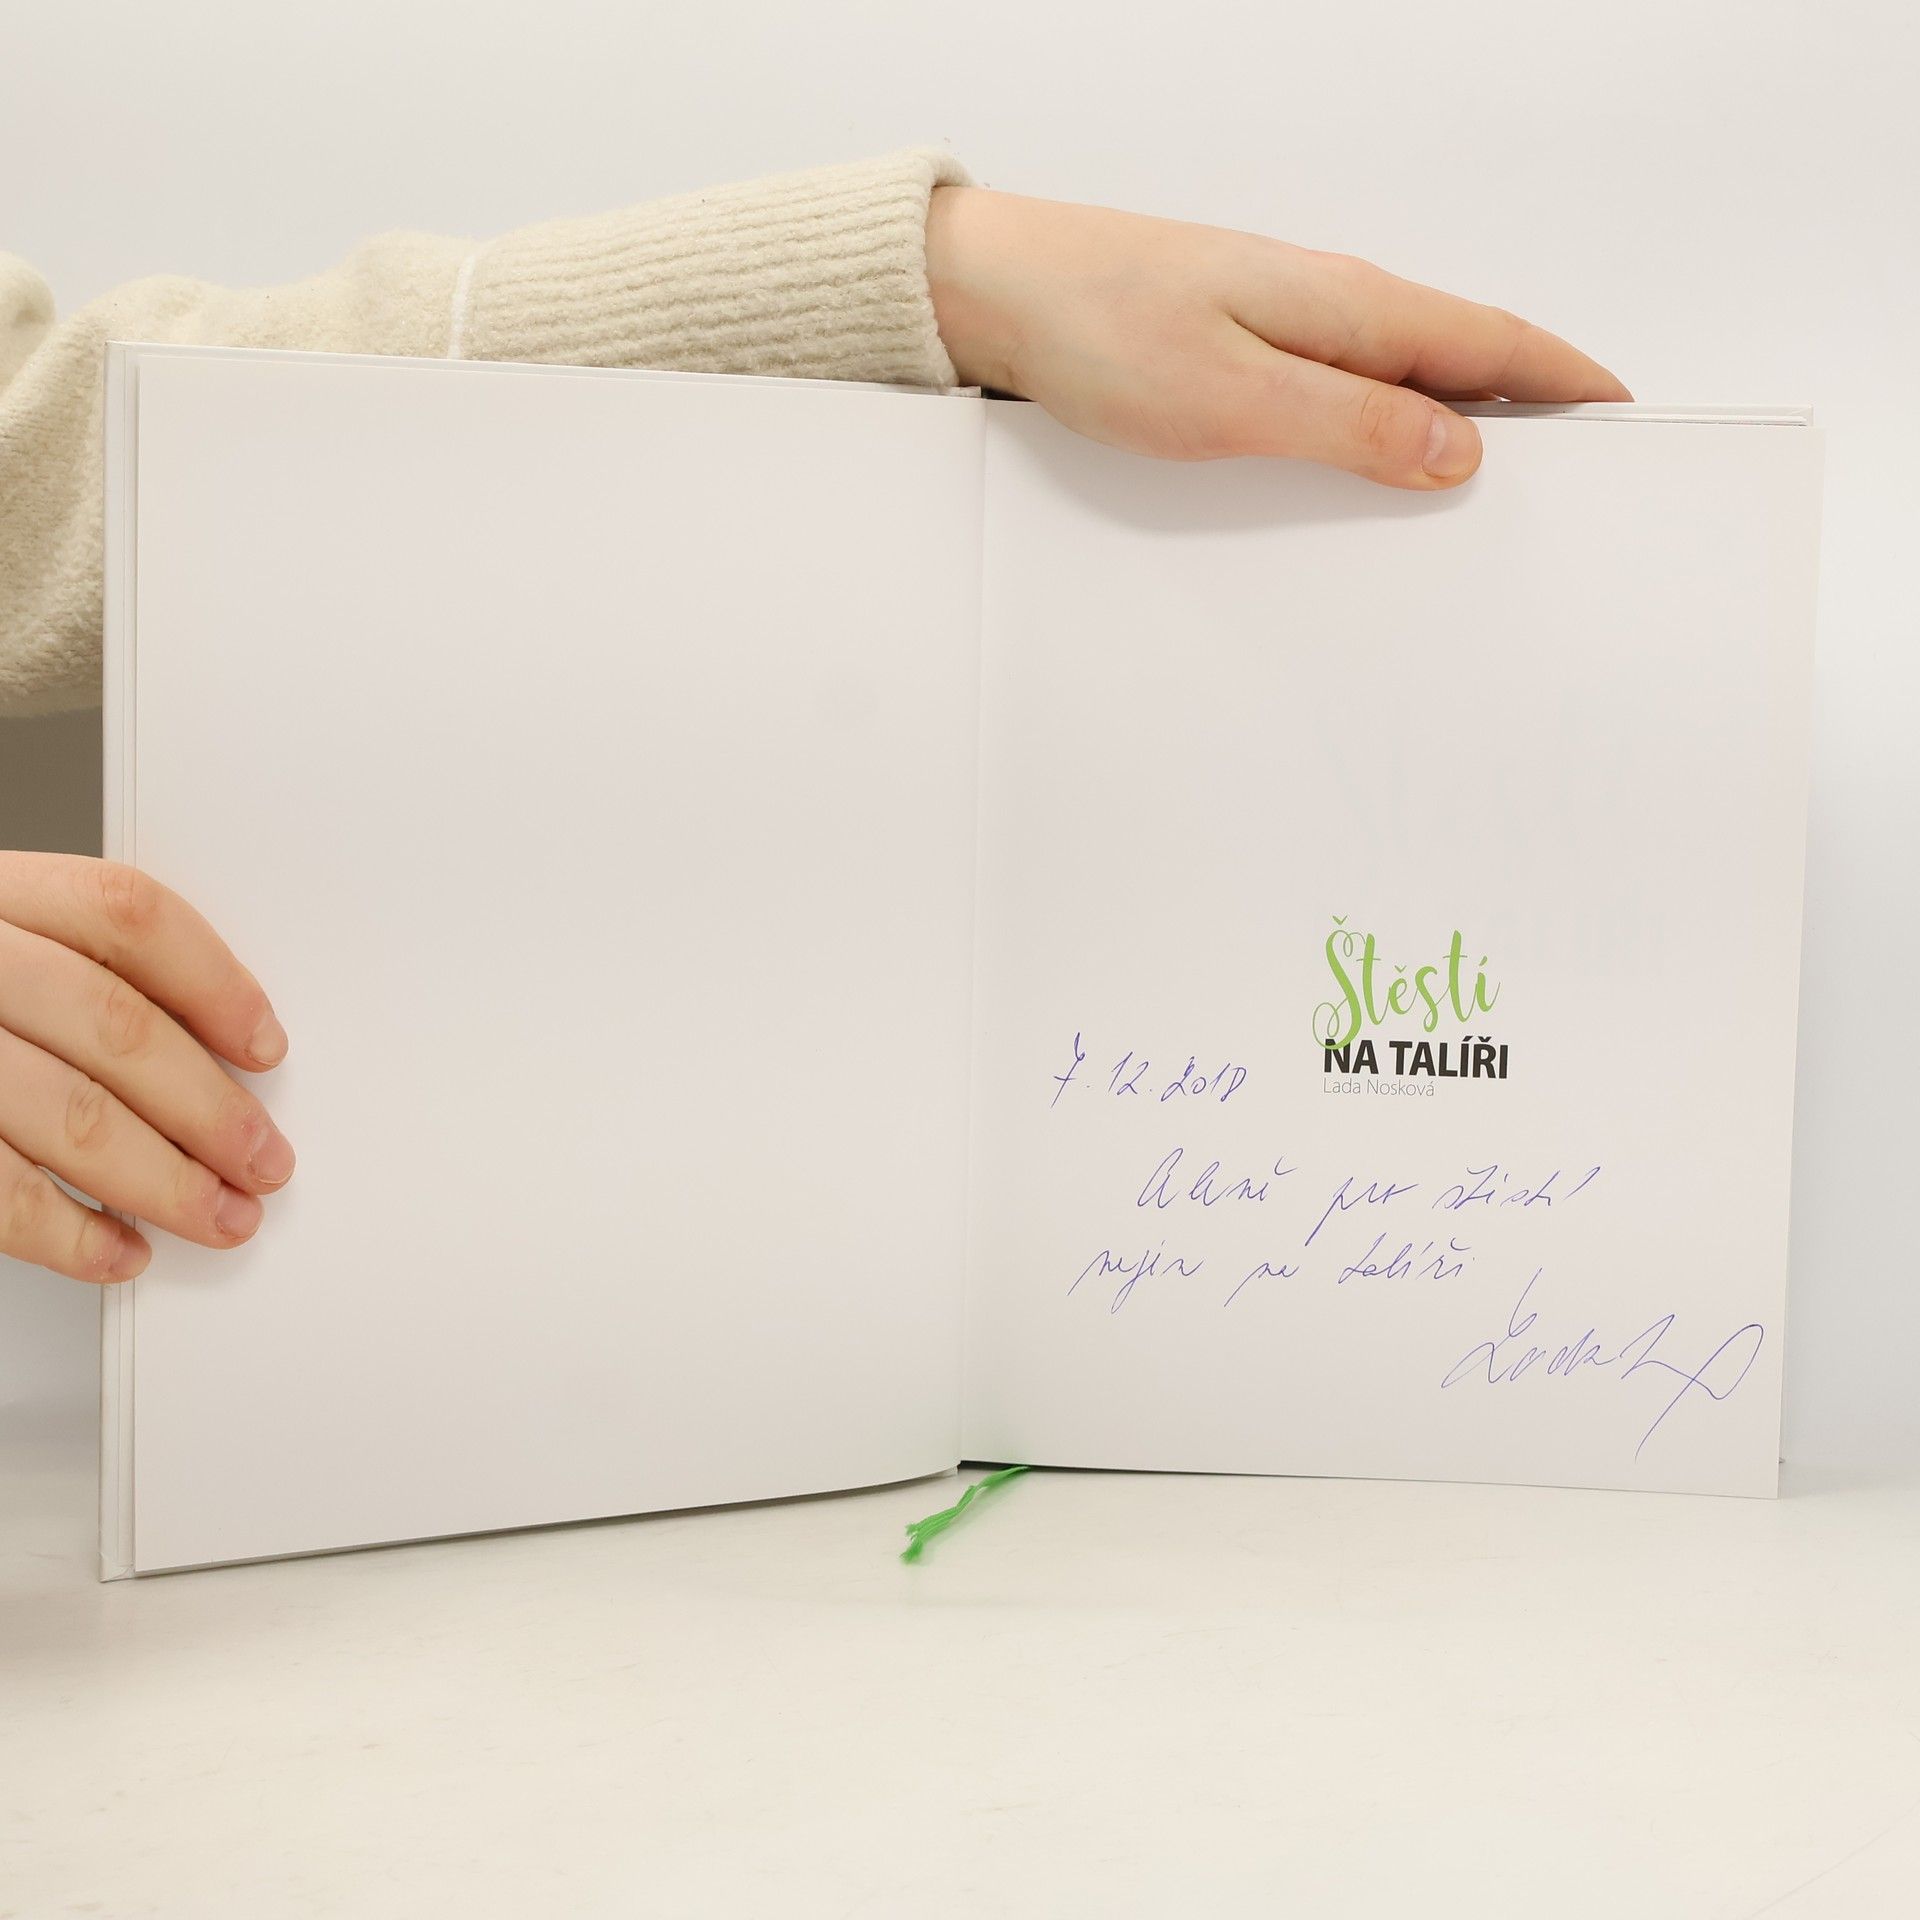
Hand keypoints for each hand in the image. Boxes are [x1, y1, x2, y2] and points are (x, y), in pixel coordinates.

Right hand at [0, 854, 292, 1283]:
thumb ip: (67, 971)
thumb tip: (210, 1053)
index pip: (125, 913)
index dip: (214, 981)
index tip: (265, 1046)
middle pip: (115, 1025)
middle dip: (210, 1108)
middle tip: (264, 1161)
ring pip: (70, 1114)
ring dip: (165, 1181)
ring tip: (219, 1216)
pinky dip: (71, 1234)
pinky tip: (118, 1250)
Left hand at [925, 185, 1630, 488]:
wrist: (998, 291)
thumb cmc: (1102, 328)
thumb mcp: (1237, 398)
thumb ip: (1354, 425)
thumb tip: (1461, 452)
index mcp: (1353, 308)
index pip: (1500, 347)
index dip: (1573, 390)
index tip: (1631, 430)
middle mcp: (1334, 307)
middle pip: (1464, 365)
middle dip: (1530, 421)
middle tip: (1573, 492)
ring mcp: (1290, 324)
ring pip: (1405, 381)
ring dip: (1455, 430)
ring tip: (1490, 500)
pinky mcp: (1245, 347)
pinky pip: (1346, 391)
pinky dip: (1384, 430)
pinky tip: (1375, 471)